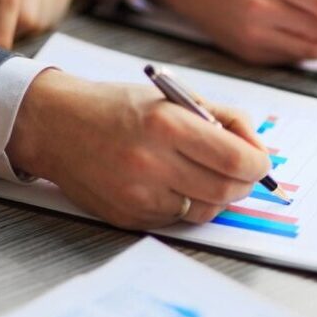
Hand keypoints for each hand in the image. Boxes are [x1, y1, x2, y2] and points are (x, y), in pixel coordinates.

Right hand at [6, 70, 270, 229]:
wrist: (56, 126)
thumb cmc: (118, 107)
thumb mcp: (173, 96)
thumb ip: (222, 119)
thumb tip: (258, 149)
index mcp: (167, 125)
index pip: (237, 159)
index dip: (259, 164)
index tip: (260, 161)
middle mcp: (152, 163)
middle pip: (227, 190)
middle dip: (245, 182)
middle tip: (242, 171)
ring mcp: (139, 195)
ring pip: (206, 211)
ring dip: (218, 196)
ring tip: (206, 175)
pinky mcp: (129, 217)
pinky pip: (178, 219)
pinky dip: (188, 205)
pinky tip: (175, 184)